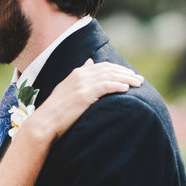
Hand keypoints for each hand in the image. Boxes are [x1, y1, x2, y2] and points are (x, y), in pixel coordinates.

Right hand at [23, 59, 142, 140]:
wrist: (45, 122)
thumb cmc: (56, 110)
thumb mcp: (67, 89)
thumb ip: (80, 77)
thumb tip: (90, 63)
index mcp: (77, 73)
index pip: (102, 66)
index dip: (118, 69)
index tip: (130, 75)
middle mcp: (80, 75)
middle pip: (109, 69)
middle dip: (126, 73)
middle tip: (140, 79)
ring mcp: (82, 84)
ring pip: (110, 76)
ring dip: (126, 78)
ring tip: (138, 83)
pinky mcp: (84, 94)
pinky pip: (105, 86)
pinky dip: (117, 85)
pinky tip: (126, 88)